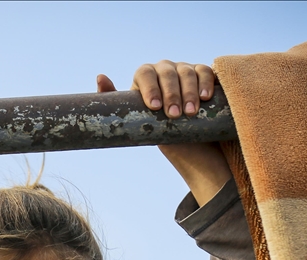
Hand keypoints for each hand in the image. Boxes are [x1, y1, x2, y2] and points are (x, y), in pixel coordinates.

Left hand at [97, 61, 230, 205]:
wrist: (187, 142)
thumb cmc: (158, 130)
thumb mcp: (137, 121)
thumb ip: (116, 102)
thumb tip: (100, 77)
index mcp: (146, 78)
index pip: (144, 74)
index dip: (149, 88)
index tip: (154, 107)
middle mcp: (165, 70)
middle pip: (167, 72)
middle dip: (171, 94)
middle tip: (174, 116)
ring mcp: (185, 70)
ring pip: (187, 72)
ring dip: (189, 91)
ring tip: (190, 113)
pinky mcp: (204, 75)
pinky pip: (206, 71)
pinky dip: (206, 82)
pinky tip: (205, 97)